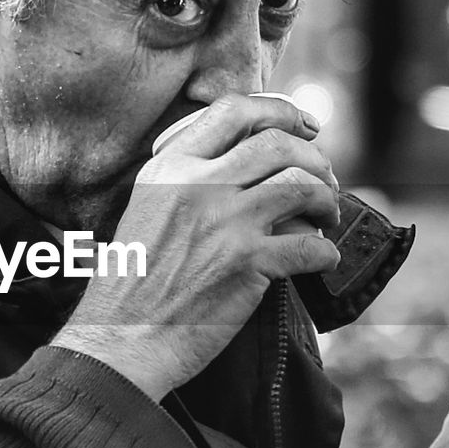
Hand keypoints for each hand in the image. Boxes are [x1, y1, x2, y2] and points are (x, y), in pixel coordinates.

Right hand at [52, 93, 339, 399]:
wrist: (122, 338)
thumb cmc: (133, 279)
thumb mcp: (147, 205)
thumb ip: (187, 176)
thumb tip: (248, 159)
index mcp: (170, 166)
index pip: (234, 110)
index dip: (281, 110)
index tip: (304, 125)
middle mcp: (198, 185)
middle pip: (279, 143)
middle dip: (314, 158)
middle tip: (324, 179)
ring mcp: (225, 223)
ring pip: (301, 185)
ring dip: (326, 199)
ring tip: (326, 215)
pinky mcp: (248, 264)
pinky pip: (309, 244)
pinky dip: (326, 252)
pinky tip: (322, 260)